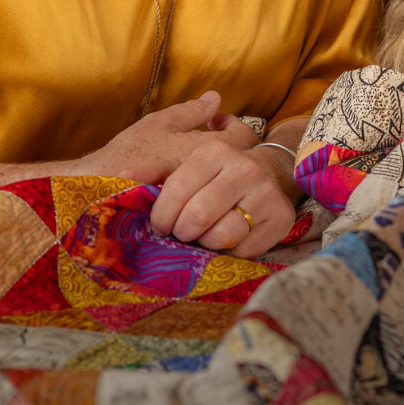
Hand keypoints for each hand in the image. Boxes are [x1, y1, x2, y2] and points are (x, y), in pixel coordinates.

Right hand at [75, 92, 255, 184]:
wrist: (102, 191)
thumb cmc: (129, 152)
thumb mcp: (159, 124)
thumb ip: (190, 112)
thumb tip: (215, 98)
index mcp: (206, 148)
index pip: (245, 137)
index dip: (236, 127)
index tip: (218, 122)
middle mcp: (211, 174)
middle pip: (239, 162)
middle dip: (229, 154)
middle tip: (210, 145)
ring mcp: (202, 197)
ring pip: (225, 182)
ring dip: (217, 175)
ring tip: (198, 167)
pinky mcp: (188, 214)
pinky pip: (209, 201)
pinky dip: (204, 193)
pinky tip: (188, 187)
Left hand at [149, 138, 296, 258]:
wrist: (271, 174)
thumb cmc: (218, 173)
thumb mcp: (186, 161)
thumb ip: (155, 170)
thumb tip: (122, 175)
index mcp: (214, 152)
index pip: (176, 191)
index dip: (162, 216)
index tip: (160, 226)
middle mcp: (243, 168)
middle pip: (197, 217)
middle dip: (183, 232)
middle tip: (182, 233)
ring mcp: (265, 193)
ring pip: (221, 235)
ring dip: (206, 244)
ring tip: (204, 235)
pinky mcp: (280, 218)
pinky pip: (243, 250)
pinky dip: (230, 252)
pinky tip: (228, 240)